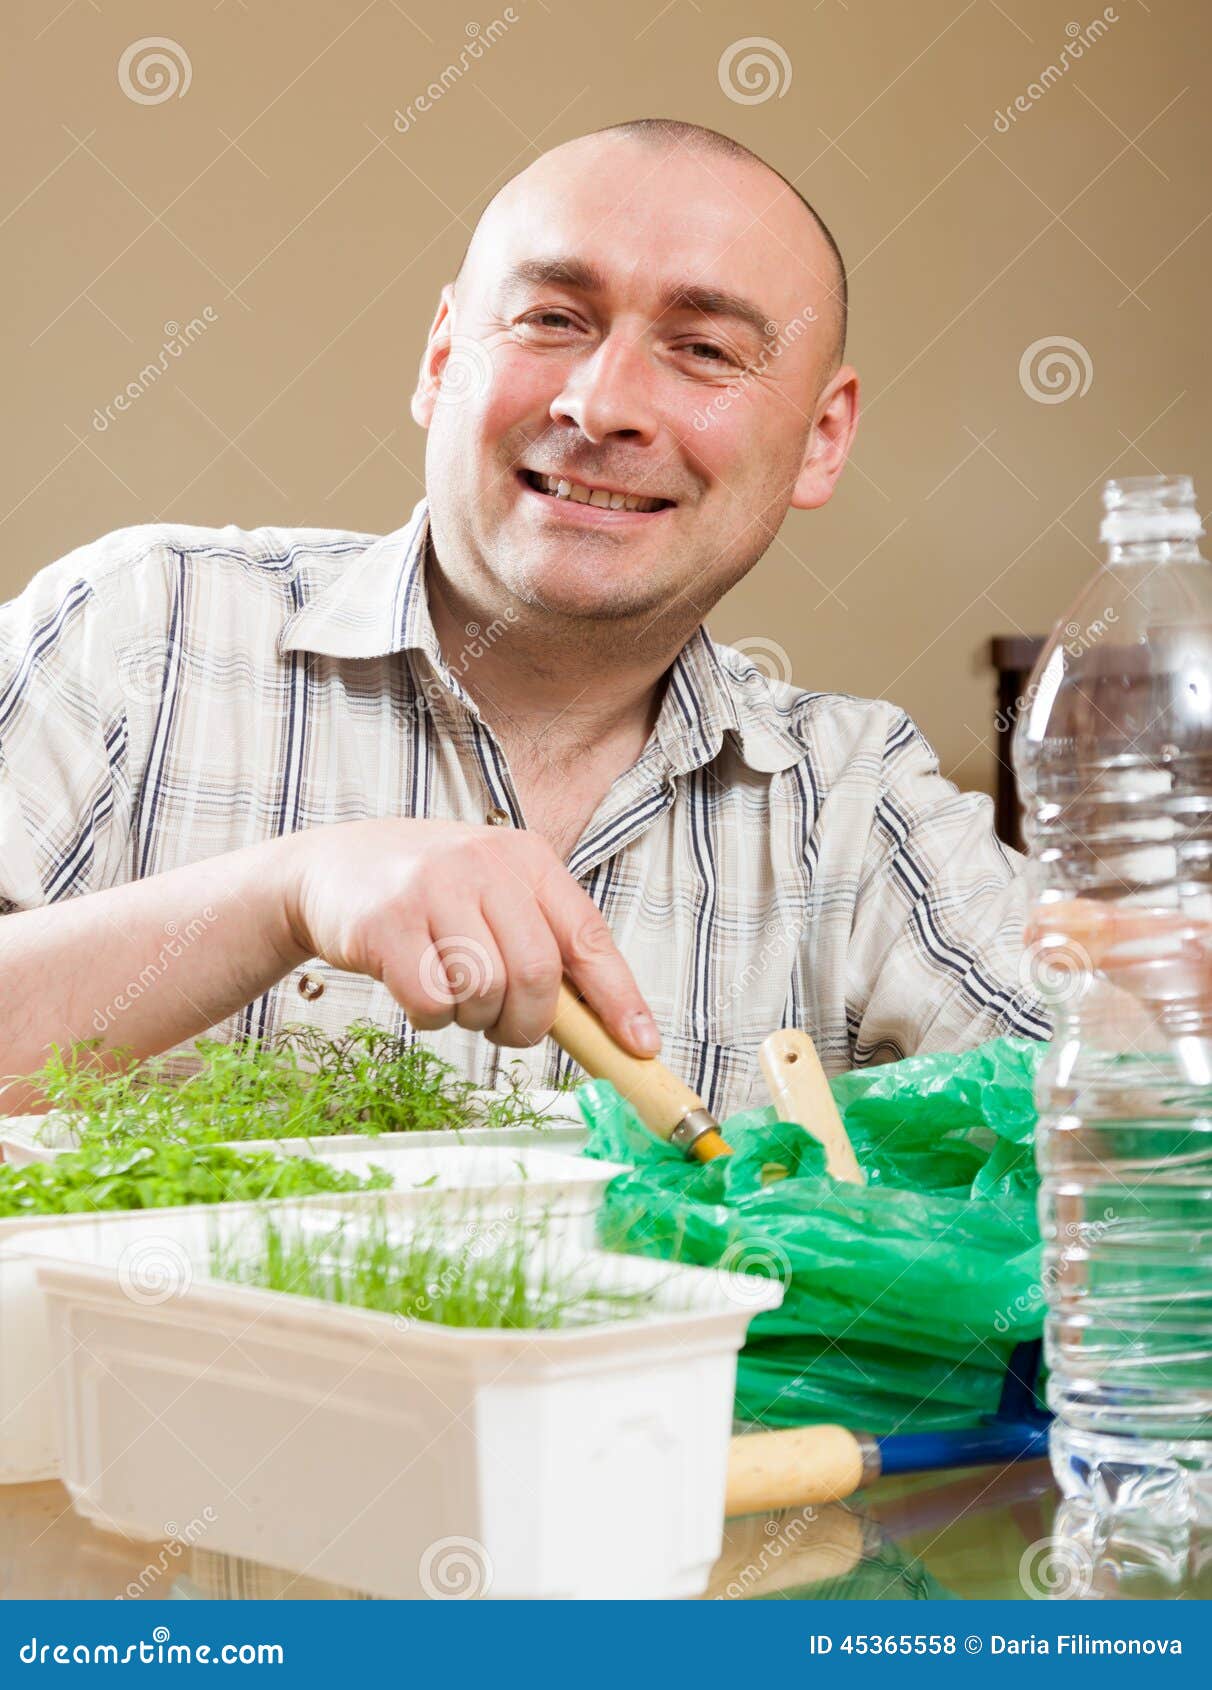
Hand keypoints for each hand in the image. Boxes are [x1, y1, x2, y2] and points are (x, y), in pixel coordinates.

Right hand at [278, 818, 660, 1054]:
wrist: (333, 868)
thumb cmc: (430, 894)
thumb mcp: (495, 895)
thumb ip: (544, 944)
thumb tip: (608, 1026)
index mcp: (526, 857)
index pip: (587, 936)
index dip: (618, 998)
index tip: (639, 1046)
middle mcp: (483, 863)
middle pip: (536, 974)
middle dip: (528, 1023)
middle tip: (507, 1030)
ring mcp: (431, 887)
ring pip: (484, 991)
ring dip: (474, 1018)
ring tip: (454, 996)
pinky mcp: (385, 921)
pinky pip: (431, 1002)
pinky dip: (431, 1018)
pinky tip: (416, 989)